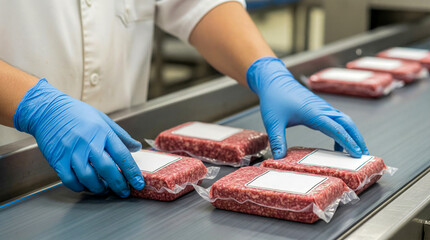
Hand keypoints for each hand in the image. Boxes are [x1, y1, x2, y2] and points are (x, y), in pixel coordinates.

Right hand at [13, 79, 143, 196]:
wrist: (48, 110)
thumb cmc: (78, 114)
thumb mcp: (103, 120)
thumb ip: (121, 136)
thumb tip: (136, 147)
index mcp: (103, 132)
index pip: (122, 155)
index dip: (132, 172)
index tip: (138, 183)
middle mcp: (88, 143)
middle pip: (107, 169)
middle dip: (118, 184)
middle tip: (124, 192)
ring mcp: (72, 152)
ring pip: (88, 177)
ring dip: (99, 188)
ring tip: (104, 190)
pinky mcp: (58, 159)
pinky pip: (70, 179)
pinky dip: (79, 187)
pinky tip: (85, 186)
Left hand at [247, 57, 368, 158]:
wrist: (273, 81)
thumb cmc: (274, 98)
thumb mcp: (273, 122)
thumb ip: (277, 140)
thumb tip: (279, 158)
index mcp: (313, 112)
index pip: (336, 128)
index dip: (347, 142)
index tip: (356, 153)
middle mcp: (321, 109)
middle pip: (347, 123)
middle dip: (357, 138)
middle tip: (364, 154)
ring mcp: (322, 108)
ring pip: (343, 121)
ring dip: (352, 134)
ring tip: (356, 151)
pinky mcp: (319, 108)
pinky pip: (335, 120)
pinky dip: (341, 131)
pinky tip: (337, 145)